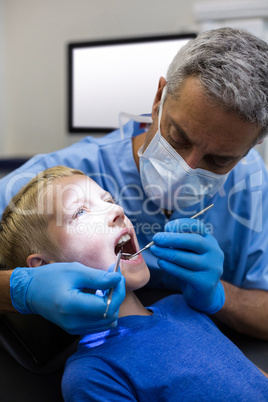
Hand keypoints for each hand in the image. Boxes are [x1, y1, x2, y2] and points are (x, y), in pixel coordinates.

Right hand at [10, 262, 125, 334]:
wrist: (30, 291)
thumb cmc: (50, 277)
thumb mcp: (75, 270)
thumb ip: (98, 277)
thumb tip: (118, 279)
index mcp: (71, 306)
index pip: (106, 307)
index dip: (117, 291)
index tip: (117, 276)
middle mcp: (73, 322)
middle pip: (110, 316)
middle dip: (116, 297)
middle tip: (112, 279)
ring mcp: (74, 329)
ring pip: (107, 322)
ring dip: (111, 304)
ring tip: (104, 288)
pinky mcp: (75, 329)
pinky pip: (99, 324)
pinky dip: (104, 310)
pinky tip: (97, 297)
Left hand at [151, 218, 224, 313]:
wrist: (203, 294)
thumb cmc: (191, 268)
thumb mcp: (186, 252)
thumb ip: (178, 244)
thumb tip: (162, 236)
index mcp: (209, 240)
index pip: (198, 227)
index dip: (182, 225)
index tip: (167, 227)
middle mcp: (215, 252)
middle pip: (195, 241)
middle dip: (173, 239)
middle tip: (156, 238)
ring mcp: (212, 268)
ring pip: (188, 258)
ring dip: (168, 253)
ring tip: (154, 250)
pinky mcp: (206, 283)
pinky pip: (185, 273)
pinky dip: (170, 267)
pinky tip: (161, 262)